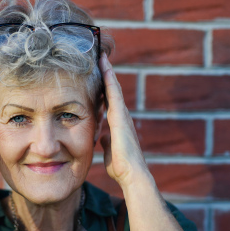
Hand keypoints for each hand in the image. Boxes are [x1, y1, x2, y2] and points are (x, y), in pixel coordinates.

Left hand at [99, 53, 149, 188]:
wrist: (131, 174)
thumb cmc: (121, 166)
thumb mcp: (109, 150)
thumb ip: (106, 141)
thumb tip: (101, 136)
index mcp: (117, 124)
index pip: (109, 101)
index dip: (104, 87)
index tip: (98, 74)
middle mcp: (122, 116)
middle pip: (113, 90)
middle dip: (107, 74)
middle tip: (100, 58)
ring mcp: (122, 115)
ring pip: (115, 88)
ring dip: (108, 72)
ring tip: (101, 57)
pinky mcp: (121, 117)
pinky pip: (115, 94)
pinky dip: (110, 80)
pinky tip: (105, 69)